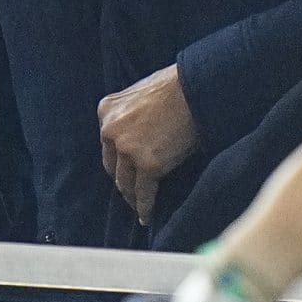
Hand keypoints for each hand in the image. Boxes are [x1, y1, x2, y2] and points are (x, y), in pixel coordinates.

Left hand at [99, 65, 198, 222]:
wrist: (195, 88)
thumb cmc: (176, 86)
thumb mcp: (140, 92)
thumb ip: (131, 112)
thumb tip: (139, 130)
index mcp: (107, 110)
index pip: (108, 142)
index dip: (118, 158)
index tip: (125, 168)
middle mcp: (111, 131)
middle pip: (113, 165)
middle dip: (123, 178)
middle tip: (132, 190)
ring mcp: (128, 150)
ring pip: (125, 183)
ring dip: (132, 196)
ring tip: (138, 206)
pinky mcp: (147, 165)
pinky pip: (144, 193)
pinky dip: (145, 207)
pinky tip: (147, 216)